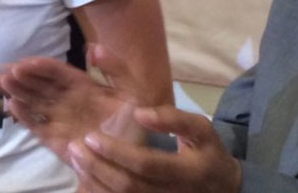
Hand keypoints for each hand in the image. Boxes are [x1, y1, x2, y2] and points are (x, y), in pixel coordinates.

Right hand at [0, 44, 139, 162]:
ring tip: (1, 83)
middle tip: (2, 70)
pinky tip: (10, 106)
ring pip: (34, 102)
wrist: (137, 158)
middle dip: (21, 77)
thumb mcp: (132, 91)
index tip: (24, 62)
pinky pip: (37, 126)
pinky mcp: (56, 140)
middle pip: (39, 85)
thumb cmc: (135, 124)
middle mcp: (68, 100)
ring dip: (17, 91)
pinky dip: (23, 116)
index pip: (56, 72)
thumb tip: (92, 46)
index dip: (40, 66)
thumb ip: (115, 69)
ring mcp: (60, 120)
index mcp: (83, 86)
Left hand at [70, 106, 241, 192]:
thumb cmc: (206, 153)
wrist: (221, 188)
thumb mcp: (201, 130)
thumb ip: (173, 118)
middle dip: (97, 166)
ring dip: (93, 180)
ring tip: (76, 159)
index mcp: (188, 172)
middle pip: (128, 186)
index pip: (146, 165)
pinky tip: (86, 178)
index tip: (92, 136)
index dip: (116, 152)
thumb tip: (139, 112)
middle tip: (76, 146)